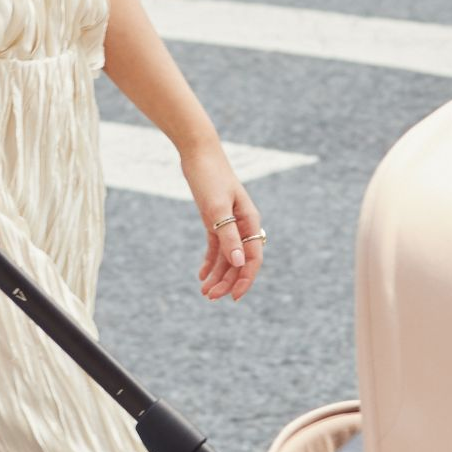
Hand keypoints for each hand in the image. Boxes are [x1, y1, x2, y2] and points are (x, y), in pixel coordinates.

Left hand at [186, 151, 264, 302]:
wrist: (199, 153)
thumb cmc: (210, 178)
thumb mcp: (217, 209)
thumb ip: (228, 237)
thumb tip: (239, 264)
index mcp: (250, 222)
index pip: (252, 258)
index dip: (245, 280)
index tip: (233, 297)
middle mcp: (243, 225)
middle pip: (239, 261)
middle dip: (227, 281)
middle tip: (209, 297)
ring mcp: (230, 223)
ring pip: (227, 257)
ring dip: (218, 275)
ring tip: (204, 292)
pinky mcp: (216, 220)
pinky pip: (216, 247)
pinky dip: (210, 262)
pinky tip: (201, 275)